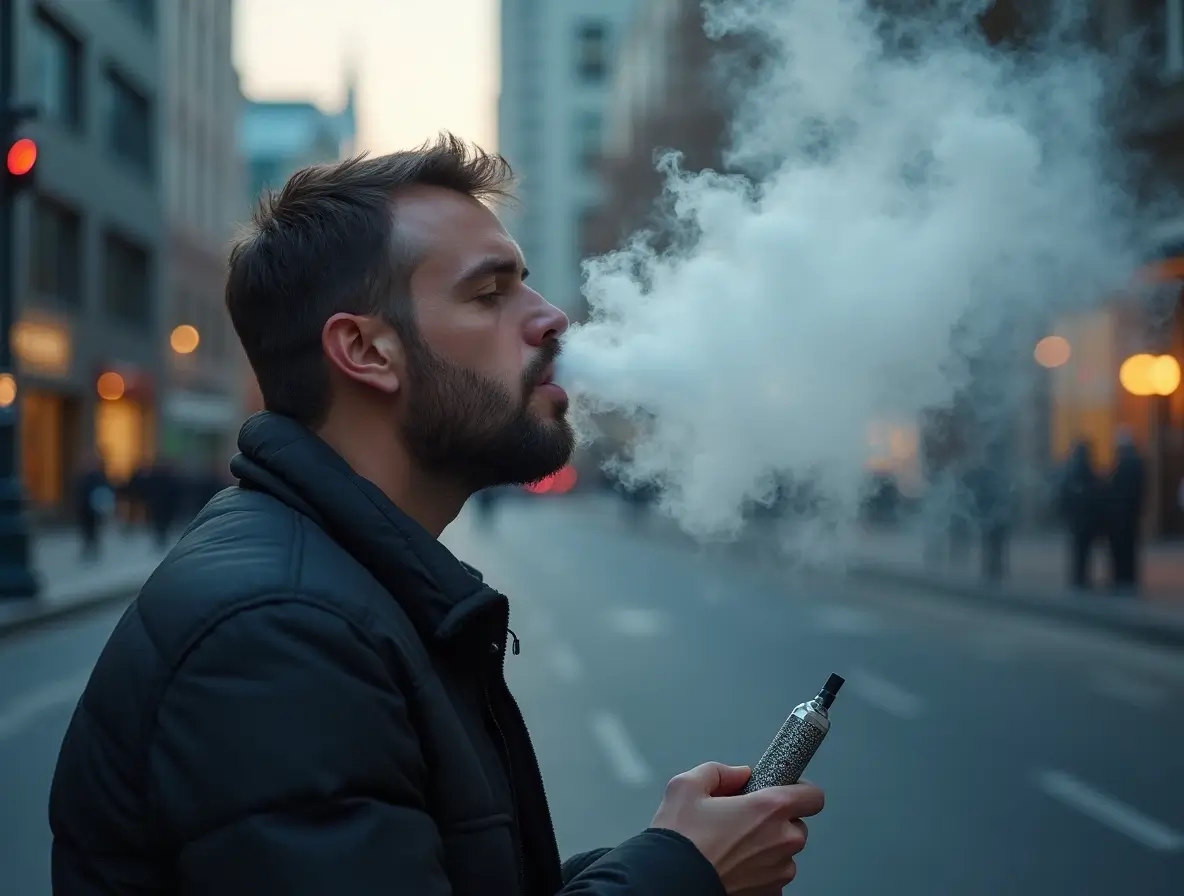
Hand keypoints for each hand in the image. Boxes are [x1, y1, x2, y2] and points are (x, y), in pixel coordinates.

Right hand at [651, 763, 823, 893]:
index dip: (800, 790)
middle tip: (746, 819)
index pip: (813, 796)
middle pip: (797, 825)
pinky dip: (760, 870)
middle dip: (777, 820)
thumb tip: (739, 774)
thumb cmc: (680, 839)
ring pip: (785, 853)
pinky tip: (734, 864)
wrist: (670, 882)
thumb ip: (719, 772)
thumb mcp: (687, 786)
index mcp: (769, 808)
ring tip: (734, 845)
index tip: (784, 790)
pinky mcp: (769, 893)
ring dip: (768, 847)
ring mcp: (778, 871)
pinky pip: (773, 876)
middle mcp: (781, 840)